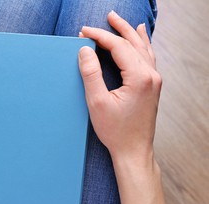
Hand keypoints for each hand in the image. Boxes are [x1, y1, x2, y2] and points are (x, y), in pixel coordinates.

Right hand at [79, 11, 161, 162]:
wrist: (133, 151)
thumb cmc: (116, 131)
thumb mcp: (97, 103)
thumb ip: (91, 74)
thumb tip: (85, 51)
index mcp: (139, 77)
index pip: (118, 47)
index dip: (100, 37)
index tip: (84, 32)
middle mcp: (151, 75)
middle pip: (134, 42)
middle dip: (118, 28)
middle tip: (108, 16)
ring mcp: (154, 81)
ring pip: (143, 48)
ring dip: (131, 34)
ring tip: (121, 22)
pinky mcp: (153, 86)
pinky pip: (148, 58)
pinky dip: (142, 45)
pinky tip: (142, 38)